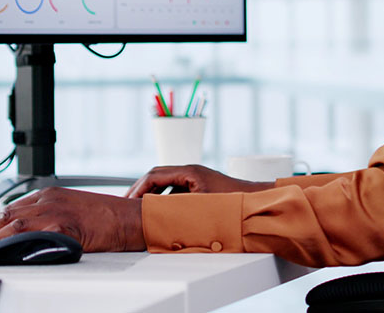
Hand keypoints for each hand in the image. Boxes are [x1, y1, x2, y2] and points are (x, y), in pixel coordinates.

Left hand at [0, 187, 144, 254]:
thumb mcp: (74, 210)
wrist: (131, 218)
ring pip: (13, 224)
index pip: (12, 207)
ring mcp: (55, 211)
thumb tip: (30, 234)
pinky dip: (12, 245)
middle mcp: (50, 199)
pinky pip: (31, 237)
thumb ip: (51, 217)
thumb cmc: (108, 217)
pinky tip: (1, 254)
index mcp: (51, 194)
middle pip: (7, 214)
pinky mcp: (63, 226)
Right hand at [126, 164, 273, 197]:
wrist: (256, 203)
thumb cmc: (232, 203)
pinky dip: (165, 197)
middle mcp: (191, 171)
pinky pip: (176, 189)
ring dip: (153, 193)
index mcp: (189, 171)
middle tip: (127, 203)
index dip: (138, 188)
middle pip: (158, 176)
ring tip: (139, 208)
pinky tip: (160, 211)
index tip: (128, 201)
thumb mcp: (199, 206)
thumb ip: (176, 206)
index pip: (154, 175)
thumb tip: (156, 213)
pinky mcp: (201, 186)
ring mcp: (196, 178)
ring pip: (167, 182)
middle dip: (141, 189)